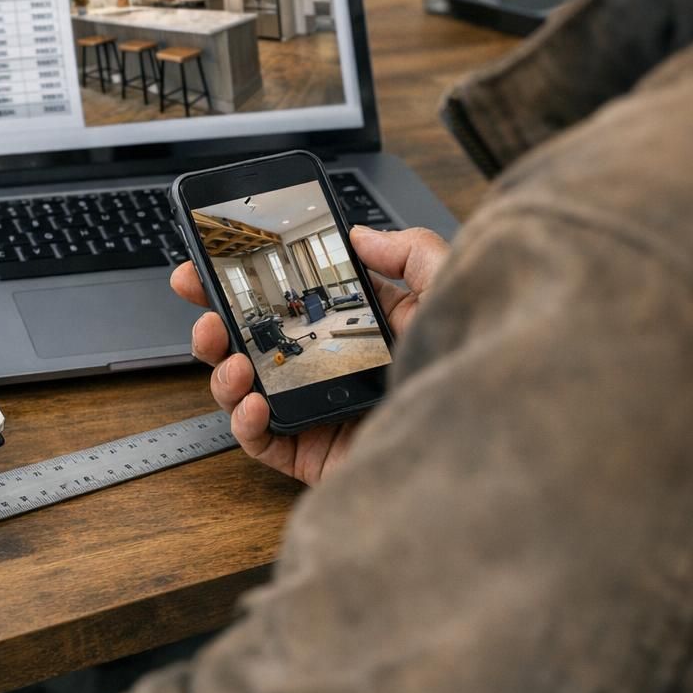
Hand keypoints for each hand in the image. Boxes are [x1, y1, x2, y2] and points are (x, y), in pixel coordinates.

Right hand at [169, 225, 448, 485]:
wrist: (488, 437)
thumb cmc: (475, 366)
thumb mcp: (448, 289)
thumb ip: (409, 251)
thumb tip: (361, 235)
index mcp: (357, 328)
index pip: (286, 302)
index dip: (241, 284)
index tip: (208, 264)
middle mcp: (330, 370)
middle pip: (253, 345)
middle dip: (214, 325)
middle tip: (204, 312)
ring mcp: (318, 413)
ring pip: (245, 392)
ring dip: (223, 373)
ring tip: (234, 362)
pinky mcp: (316, 456)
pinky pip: (263, 442)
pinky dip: (245, 423)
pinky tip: (254, 403)